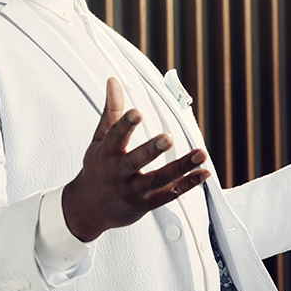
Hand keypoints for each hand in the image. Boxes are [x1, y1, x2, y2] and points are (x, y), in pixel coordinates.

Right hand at [62, 78, 210, 241]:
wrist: (88, 209)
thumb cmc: (97, 170)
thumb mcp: (99, 139)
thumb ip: (111, 110)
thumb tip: (114, 82)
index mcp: (106, 154)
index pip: (115, 137)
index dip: (125, 124)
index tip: (137, 112)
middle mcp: (119, 174)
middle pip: (135, 161)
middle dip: (152, 150)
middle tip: (167, 138)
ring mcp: (133, 191)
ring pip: (159, 180)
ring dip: (181, 167)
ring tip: (200, 155)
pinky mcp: (147, 203)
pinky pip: (169, 195)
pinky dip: (188, 184)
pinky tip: (203, 172)